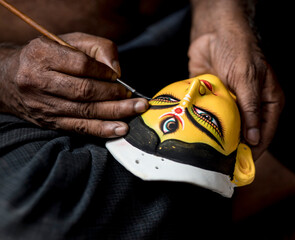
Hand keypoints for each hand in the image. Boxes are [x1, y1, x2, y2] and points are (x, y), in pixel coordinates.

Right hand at [0, 32, 147, 137]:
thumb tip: (116, 70)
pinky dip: (102, 129)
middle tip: (135, 97)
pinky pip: (79, 128)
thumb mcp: (69, 41)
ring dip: (114, 112)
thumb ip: (97, 48)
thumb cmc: (48, 57)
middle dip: (115, 95)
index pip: (80, 65)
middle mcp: (39, 81)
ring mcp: (44, 105)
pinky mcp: (50, 122)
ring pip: (84, 111)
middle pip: (84, 91)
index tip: (117, 76)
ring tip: (135, 110)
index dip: (103, 72)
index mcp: (41, 55)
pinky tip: (120, 129)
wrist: (10, 79)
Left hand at [188, 26, 283, 158]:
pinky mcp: (217, 100)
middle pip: (248, 134)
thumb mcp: (247, 79)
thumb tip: (255, 138)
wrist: (214, 31)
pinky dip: (208, 127)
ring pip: (230, 128)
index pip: (265, 132)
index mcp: (269, 101)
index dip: (255, 150)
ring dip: (222, 140)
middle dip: (237, 148)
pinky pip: (214, 118)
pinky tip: (201, 138)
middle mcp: (252, 105)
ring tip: (211, 156)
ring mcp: (233, 103)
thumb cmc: (238, 49)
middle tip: (224, 164)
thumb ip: (251, 108)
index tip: (242, 165)